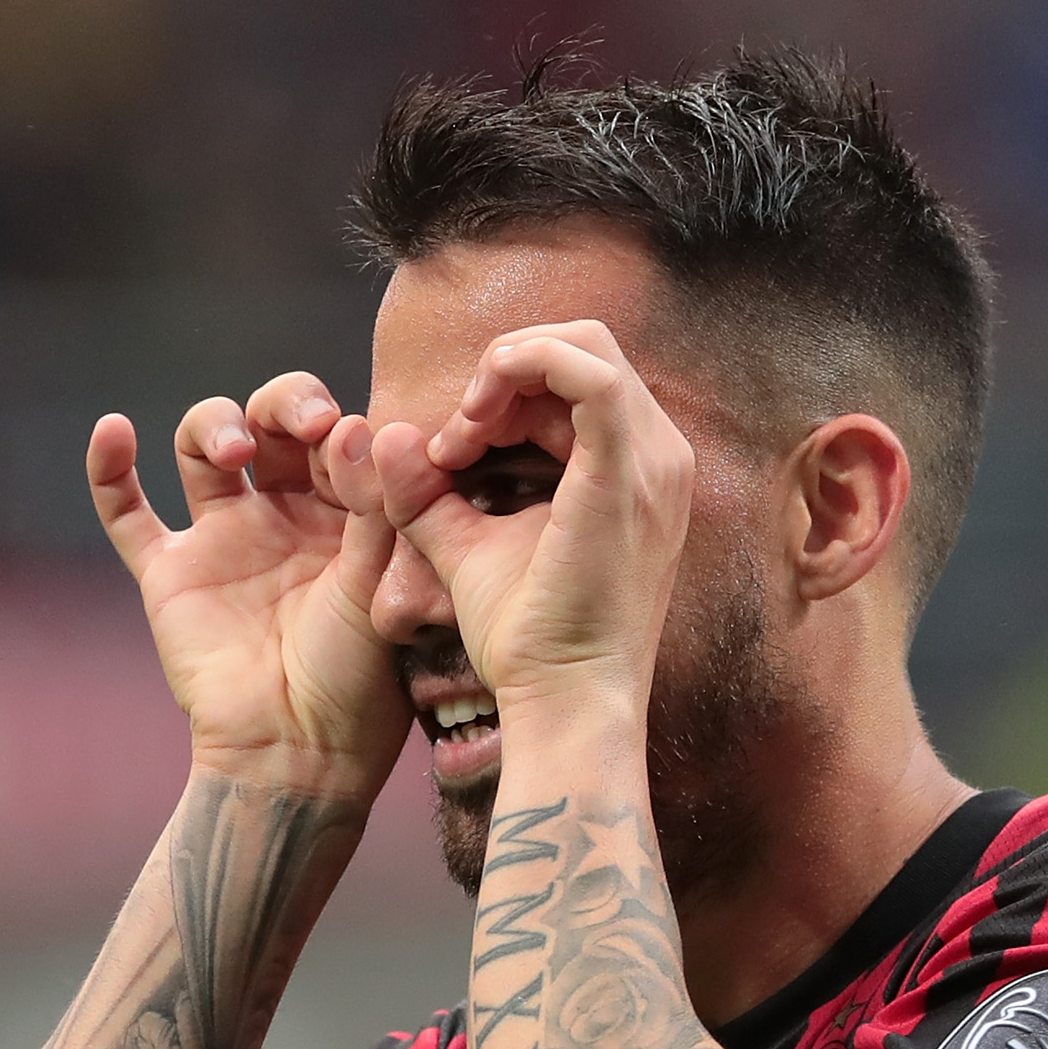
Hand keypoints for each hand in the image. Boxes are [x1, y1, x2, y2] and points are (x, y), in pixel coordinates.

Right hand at [90, 374, 406, 800]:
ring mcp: (223, 540)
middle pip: (272, 421)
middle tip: (306, 422)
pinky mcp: (169, 573)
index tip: (351, 437)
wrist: (297, 752)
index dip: (340, 420)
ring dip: (214, 425)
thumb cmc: (357, 678)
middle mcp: (284, 514)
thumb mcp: (384, 584)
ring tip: (235, 450)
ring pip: (204, 447)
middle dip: (285, 403)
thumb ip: (376, 503)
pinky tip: (113, 430)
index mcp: (346, 512)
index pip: (338, 432)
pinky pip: (126, 514)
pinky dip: (109, 470)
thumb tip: (359, 424)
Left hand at [371, 321, 693, 718]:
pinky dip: (524, 370)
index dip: (503, 394)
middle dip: (505, 374)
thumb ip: (430, 493)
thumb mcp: (469, 549)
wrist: (565, 701)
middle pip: (581, 350)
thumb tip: (389, 436)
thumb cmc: (528, 640)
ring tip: (460, 439)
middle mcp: (658, 455)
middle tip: (454, 440)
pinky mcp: (626, 471)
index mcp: (633, 469)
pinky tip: (474, 422)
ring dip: (506, 374)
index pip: (574, 380)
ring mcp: (652, 460)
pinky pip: (589, 372)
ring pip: (584, 348)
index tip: (450, 453)